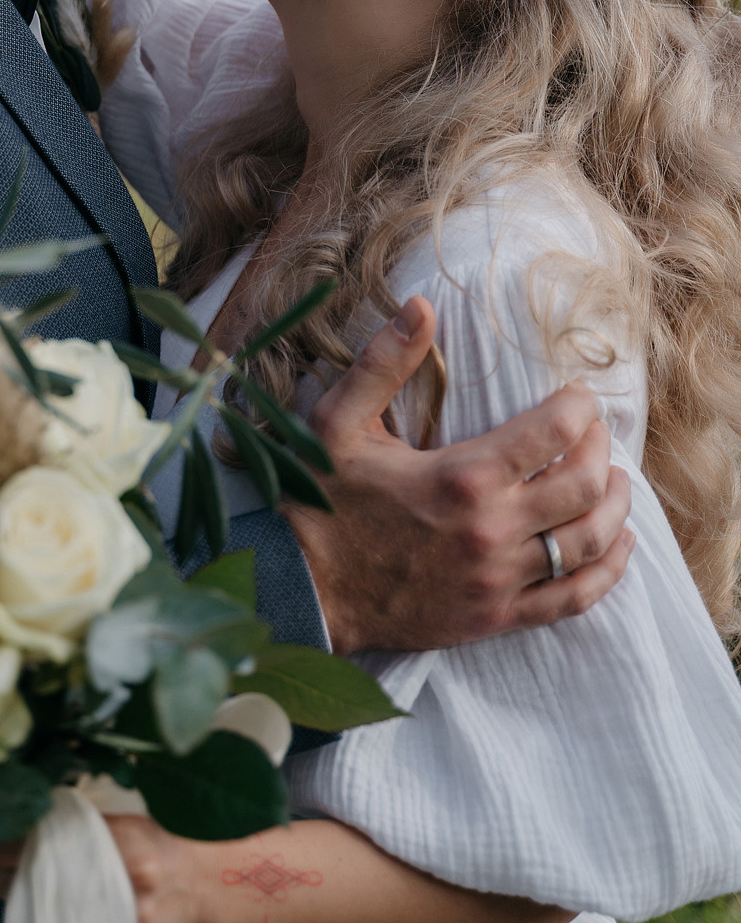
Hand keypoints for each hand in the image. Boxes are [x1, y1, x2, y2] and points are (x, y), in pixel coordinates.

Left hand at [0, 818, 199, 922]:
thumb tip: (14, 824)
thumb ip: (74, 823)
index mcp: (125, 841)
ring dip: (28, 908)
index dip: (3, 845)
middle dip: (10, 877)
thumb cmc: (153, 850)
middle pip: (37, 887)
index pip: (42, 844)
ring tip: (32, 893)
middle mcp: (131, 884)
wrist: (200, 891)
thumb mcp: (120, 823)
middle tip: (8, 868)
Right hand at [285, 296, 634, 653]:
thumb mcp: (339, 421)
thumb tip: (420, 306)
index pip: (553, 433)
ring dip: (616, 507)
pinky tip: (617, 546)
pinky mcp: (497, 616)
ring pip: (588, 541)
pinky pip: (573, 598)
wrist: (303, 588)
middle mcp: (491, 530)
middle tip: (596, 433)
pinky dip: (607, 571)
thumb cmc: (322, 501)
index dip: (579, 407)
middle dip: (602, 450)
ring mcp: (498, 579)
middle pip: (585, 485)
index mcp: (461, 477)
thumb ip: (384, 362)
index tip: (579, 395)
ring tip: (619, 483)